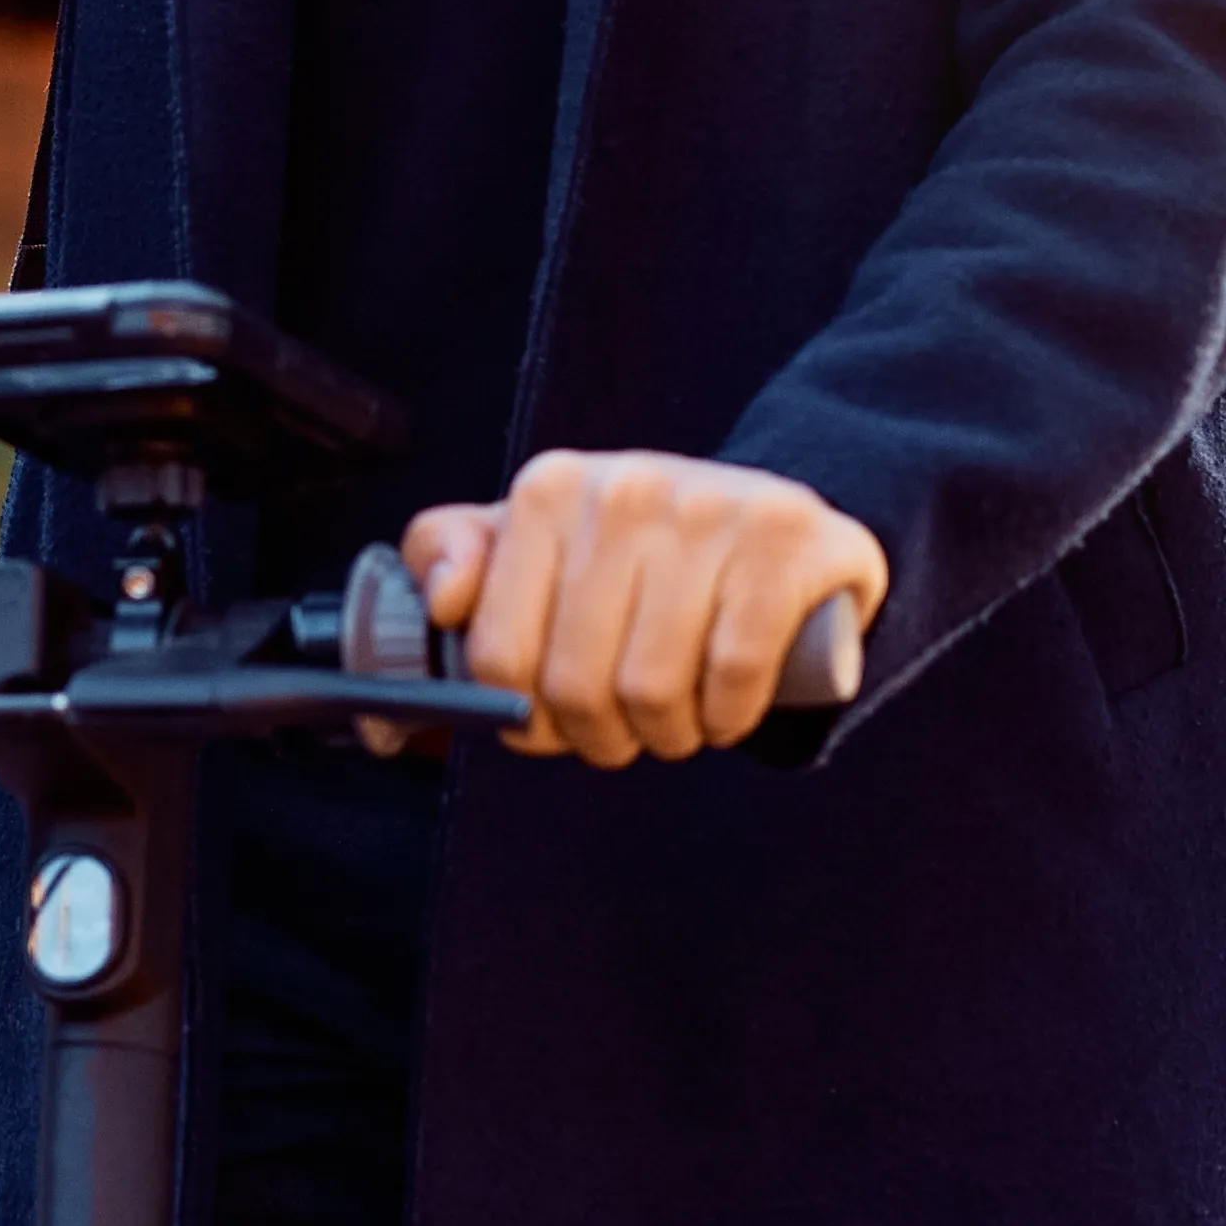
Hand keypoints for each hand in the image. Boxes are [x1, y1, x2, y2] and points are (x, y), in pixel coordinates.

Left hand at [402, 450, 888, 766]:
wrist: (780, 523)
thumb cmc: (639, 556)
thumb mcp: (538, 542)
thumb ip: (453, 555)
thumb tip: (442, 602)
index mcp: (548, 492)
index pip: (495, 655)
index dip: (522, 719)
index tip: (553, 721)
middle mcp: (622, 489)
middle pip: (573, 686)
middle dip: (598, 736)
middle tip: (625, 730)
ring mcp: (708, 510)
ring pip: (651, 690)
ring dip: (668, 735)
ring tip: (679, 718)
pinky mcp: (783, 545)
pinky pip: (733, 676)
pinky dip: (729, 716)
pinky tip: (728, 707)